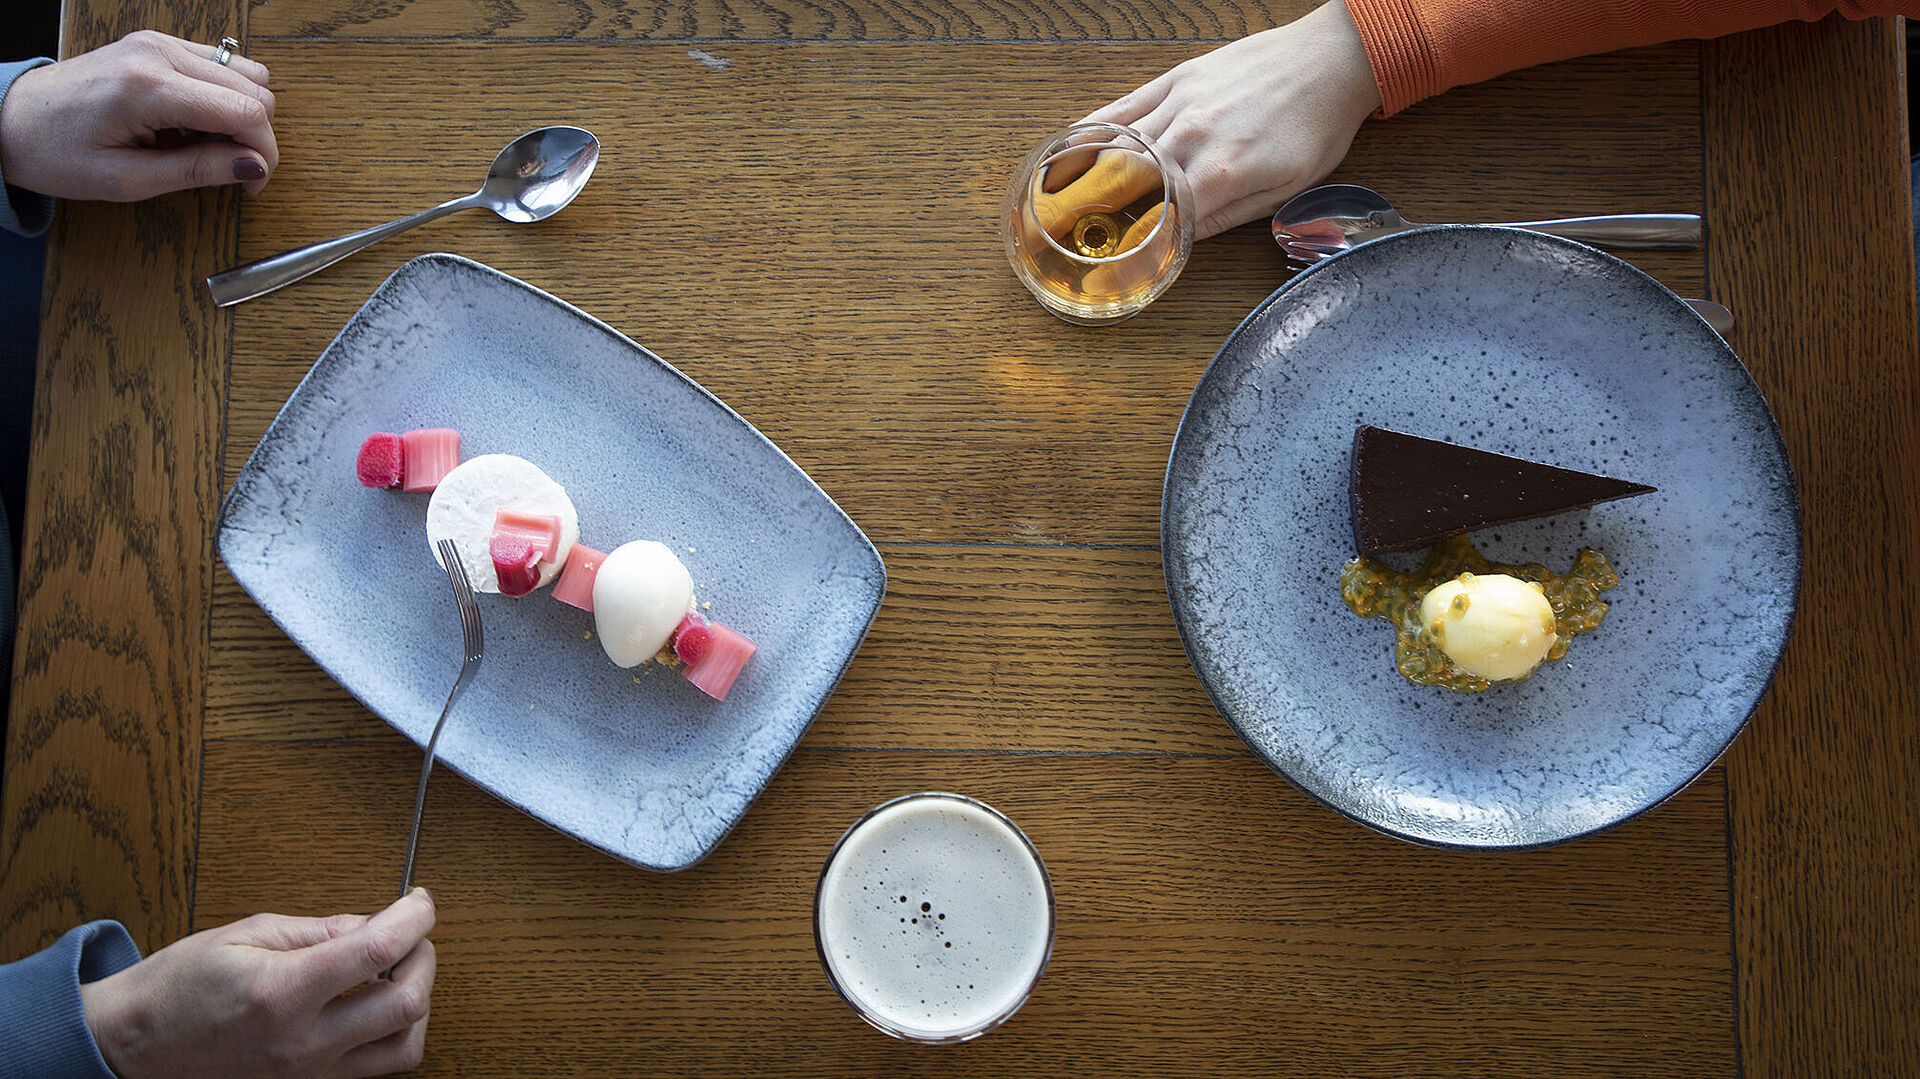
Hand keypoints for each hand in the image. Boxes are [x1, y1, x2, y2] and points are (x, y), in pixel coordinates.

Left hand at [0, 29, 277, 201]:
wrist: (11, 120)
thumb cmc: (57, 153)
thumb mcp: (126, 180)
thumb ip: (197, 171)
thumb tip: (253, 167)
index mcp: (148, 87)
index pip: (246, 112)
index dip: (263, 154)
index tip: (252, 185)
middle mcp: (158, 53)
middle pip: (254, 91)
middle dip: (256, 138)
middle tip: (232, 172)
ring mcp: (158, 43)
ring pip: (245, 75)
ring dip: (242, 115)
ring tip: (211, 146)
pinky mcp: (156, 44)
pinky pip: (219, 67)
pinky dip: (223, 98)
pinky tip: (196, 124)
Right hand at [80, 888, 436, 1078]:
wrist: (136, 1044)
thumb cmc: (180, 986)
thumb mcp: (247, 934)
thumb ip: (321, 930)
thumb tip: (377, 923)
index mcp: (280, 994)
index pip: (376, 952)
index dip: (412, 918)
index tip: (419, 903)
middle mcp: (301, 1043)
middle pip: (407, 1005)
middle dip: (424, 958)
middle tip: (411, 935)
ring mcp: (308, 1075)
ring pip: (406, 1047)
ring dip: (417, 1003)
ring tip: (396, 972)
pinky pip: (376, 1066)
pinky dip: (392, 1032)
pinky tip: (374, 1004)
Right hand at [1081, 0, 1380, 239]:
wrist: (1331, 62)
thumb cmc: (1316, 126)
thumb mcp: (1285, 190)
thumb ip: (1227, 217)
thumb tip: (1183, 241)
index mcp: (1221, 174)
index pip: (1160, 219)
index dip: (1131, 244)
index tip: (1109, 263)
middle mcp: (1193, 137)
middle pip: (1126, 182)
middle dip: (1095, 212)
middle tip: (1069, 236)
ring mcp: (1181, 104)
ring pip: (1118, 144)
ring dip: (1086, 174)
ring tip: (1059, 199)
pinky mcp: (1178, 78)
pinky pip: (1125, 105)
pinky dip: (1096, 127)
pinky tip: (1074, 145)